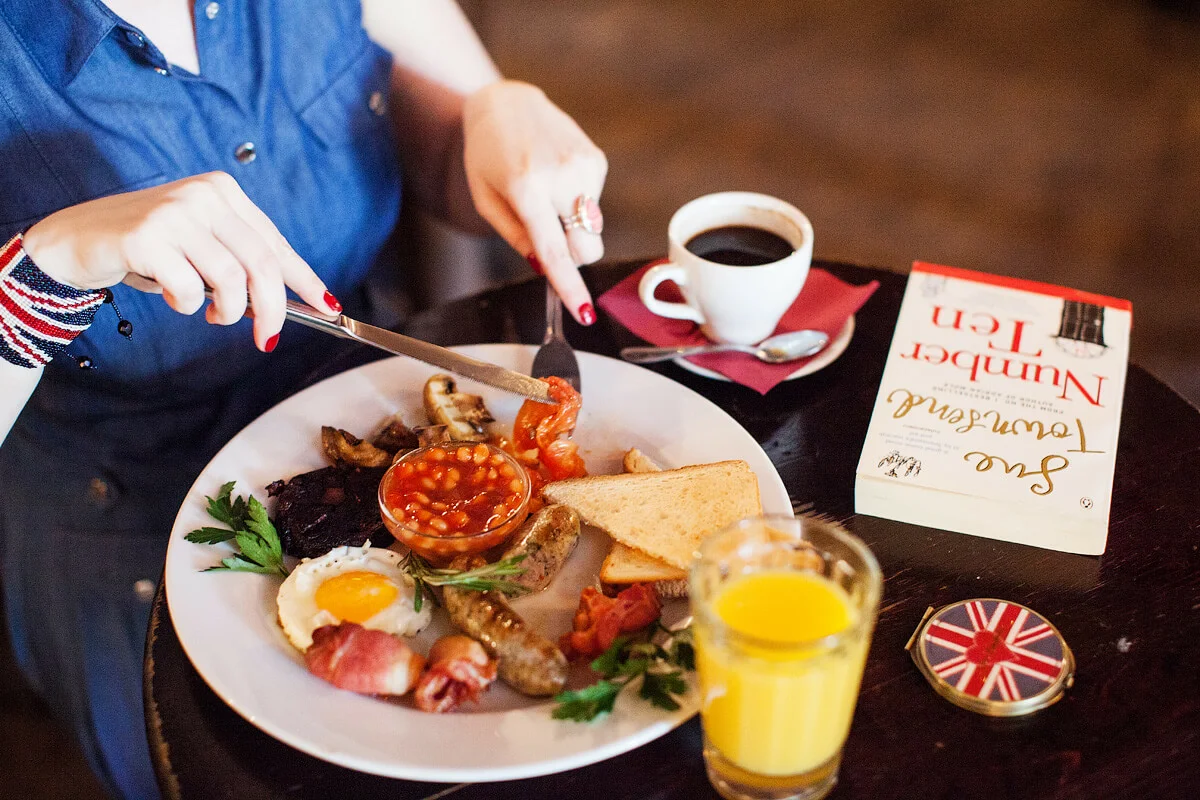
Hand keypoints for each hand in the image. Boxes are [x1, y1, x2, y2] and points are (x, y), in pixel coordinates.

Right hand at [21, 172, 339, 351]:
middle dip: (272, 311)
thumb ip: (238, 264)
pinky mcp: (147, 237)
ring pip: (231, 281)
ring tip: (209, 314)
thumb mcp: (200, 247)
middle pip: (261, 265)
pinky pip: (190, 290)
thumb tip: (281, 304)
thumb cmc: (145, 249)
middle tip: (266, 338)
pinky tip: (171, 296)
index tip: (329, 308)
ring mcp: (175, 212)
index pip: (276, 242)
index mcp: (223, 192)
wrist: (74, 239)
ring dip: (226, 312)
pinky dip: (188, 305)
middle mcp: (204, 195)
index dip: (304, 280)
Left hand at [463, 81, 607, 324]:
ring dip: (570, 222)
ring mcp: (583, 166)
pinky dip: (576, 201)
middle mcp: (560, 177)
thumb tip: (544, 266)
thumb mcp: (485, 198)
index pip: (555, 250)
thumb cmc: (487, 154)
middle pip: (586, 247)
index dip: (569, 286)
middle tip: (550, 236)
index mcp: (526, 189)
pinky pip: (593, 204)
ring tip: (544, 190)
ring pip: (590, 228)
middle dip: (573, 255)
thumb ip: (515, 236)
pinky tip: (556, 176)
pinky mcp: (596, 159)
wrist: (508, 102)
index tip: (583, 312)